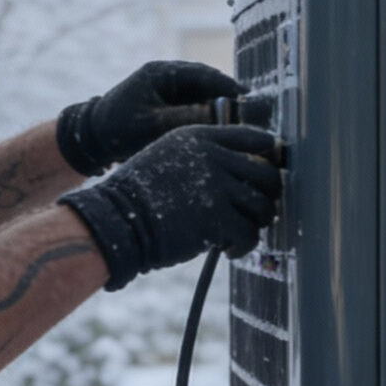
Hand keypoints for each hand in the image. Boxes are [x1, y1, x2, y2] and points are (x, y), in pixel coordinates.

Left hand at [55, 60, 243, 175]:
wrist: (90, 138)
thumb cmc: (117, 129)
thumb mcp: (153, 125)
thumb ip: (187, 117)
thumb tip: (220, 114)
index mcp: (162, 72)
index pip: (205, 75)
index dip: (229, 87)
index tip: (250, 100)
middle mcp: (167, 76)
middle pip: (207, 84)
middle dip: (228, 98)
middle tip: (250, 114)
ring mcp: (166, 89)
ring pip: (202, 96)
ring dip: (218, 108)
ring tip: (238, 125)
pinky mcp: (165, 104)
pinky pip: (192, 107)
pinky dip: (205, 116)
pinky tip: (217, 131)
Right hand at [58, 125, 281, 289]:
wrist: (116, 220)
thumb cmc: (140, 194)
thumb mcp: (169, 156)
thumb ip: (204, 156)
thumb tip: (246, 170)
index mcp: (201, 136)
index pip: (255, 136)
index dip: (269, 156)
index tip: (268, 173)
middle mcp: (212, 155)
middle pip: (267, 172)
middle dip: (268, 195)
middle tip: (258, 210)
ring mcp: (216, 186)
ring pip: (263, 204)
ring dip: (257, 222)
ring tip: (240, 233)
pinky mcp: (217, 217)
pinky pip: (249, 233)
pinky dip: (244, 245)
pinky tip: (228, 249)